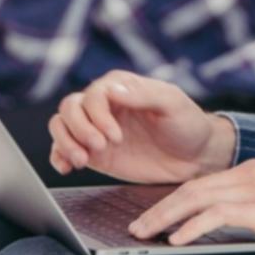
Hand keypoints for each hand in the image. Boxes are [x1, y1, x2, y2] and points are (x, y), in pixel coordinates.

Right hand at [48, 72, 235, 183]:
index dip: (97, 115)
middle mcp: (103, 106)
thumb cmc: (187, 123)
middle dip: (79, 129)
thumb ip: (143, 95)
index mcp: (120, 87)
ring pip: (61, 126)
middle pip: (70, 108)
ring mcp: (96, 130)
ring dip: (65, 142)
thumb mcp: (172, 103)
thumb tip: (111, 91)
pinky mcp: (95, 154)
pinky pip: (64, 150)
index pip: (92, 95)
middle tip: (99, 147)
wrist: (196, 156)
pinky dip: (58, 156)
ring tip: (82, 161)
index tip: (114, 135)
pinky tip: (66, 167)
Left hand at [127, 160, 254, 248]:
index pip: (203, 183)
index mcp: (253, 171)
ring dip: (163, 217)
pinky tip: (175, 241)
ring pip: (194, 199)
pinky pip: (214, 216)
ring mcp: (254, 189)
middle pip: (190, 188)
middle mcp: (248, 174)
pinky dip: (190, 227)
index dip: (175, 199)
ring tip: (143, 234)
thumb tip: (231, 225)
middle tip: (136, 226)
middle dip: (159, 208)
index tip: (154, 214)